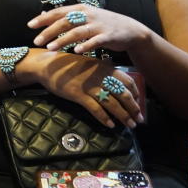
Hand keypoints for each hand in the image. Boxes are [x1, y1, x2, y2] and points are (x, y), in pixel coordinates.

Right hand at [28, 51, 143, 128]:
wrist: (48, 65)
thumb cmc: (68, 64)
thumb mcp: (89, 63)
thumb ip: (103, 68)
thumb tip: (114, 72)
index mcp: (106, 68)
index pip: (128, 82)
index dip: (136, 95)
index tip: (138, 104)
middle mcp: (101, 77)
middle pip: (123, 95)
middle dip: (133, 109)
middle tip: (138, 119)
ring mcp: (90, 86)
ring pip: (112, 104)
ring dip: (123, 116)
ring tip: (129, 125)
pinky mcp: (79, 95)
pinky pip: (96, 109)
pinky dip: (104, 118)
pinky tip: (110, 124)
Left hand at [30, 4, 154, 54]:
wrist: (130, 30)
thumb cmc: (102, 23)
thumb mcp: (84, 16)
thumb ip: (65, 16)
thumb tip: (43, 14)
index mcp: (81, 9)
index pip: (58, 12)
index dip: (44, 18)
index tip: (29, 25)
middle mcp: (88, 15)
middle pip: (65, 22)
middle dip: (49, 31)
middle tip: (36, 41)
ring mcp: (99, 25)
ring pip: (77, 32)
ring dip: (62, 40)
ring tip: (50, 48)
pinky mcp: (108, 36)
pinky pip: (95, 41)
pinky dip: (85, 45)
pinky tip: (75, 51)